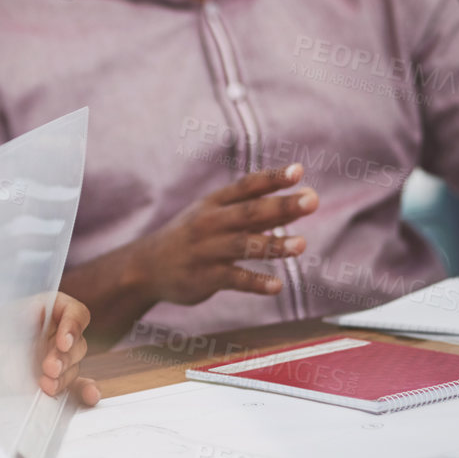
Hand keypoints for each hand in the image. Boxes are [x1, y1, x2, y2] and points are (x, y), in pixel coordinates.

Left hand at [0, 294, 100, 406]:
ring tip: (44, 385)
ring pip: (74, 367)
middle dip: (65, 358)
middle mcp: (50, 333)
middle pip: (77, 343)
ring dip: (64, 377)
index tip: (61, 342)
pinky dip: (84, 391)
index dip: (73, 326)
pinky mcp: (46, 382)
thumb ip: (15, 323)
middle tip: (46, 370)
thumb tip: (38, 323)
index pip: (73, 312)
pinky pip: (73, 385)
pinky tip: (89, 397)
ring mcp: (49, 359)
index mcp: (40, 311)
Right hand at [115, 164, 316, 305]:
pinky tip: (277, 286)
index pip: (246, 186)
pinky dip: (256, 282)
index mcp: (214, 204)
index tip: (298, 172)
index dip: (272, 179)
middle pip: (250, 212)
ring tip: (301, 244)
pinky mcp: (205, 278)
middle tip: (312, 200)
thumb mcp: (214, 216)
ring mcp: (207, 250)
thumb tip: (300, 198)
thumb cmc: (192, 237)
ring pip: (244, 245)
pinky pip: (234, 280)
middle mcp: (210, 223)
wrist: (147, 267)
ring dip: (273, 244)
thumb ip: (255, 210)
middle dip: (282, 206)